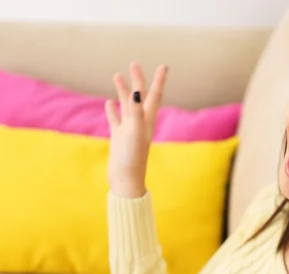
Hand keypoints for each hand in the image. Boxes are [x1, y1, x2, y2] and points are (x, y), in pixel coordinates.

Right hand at [105, 62, 167, 197]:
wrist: (126, 180)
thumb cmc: (133, 157)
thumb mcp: (135, 131)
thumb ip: (136, 111)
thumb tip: (136, 92)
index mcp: (148, 120)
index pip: (155, 95)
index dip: (159, 80)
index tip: (164, 66)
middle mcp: (140, 123)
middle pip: (140, 97)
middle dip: (138, 80)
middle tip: (134, 63)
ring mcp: (129, 130)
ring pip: (126, 106)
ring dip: (122, 91)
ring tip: (116, 75)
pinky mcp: (119, 138)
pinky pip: (115, 120)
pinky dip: (112, 110)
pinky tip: (108, 102)